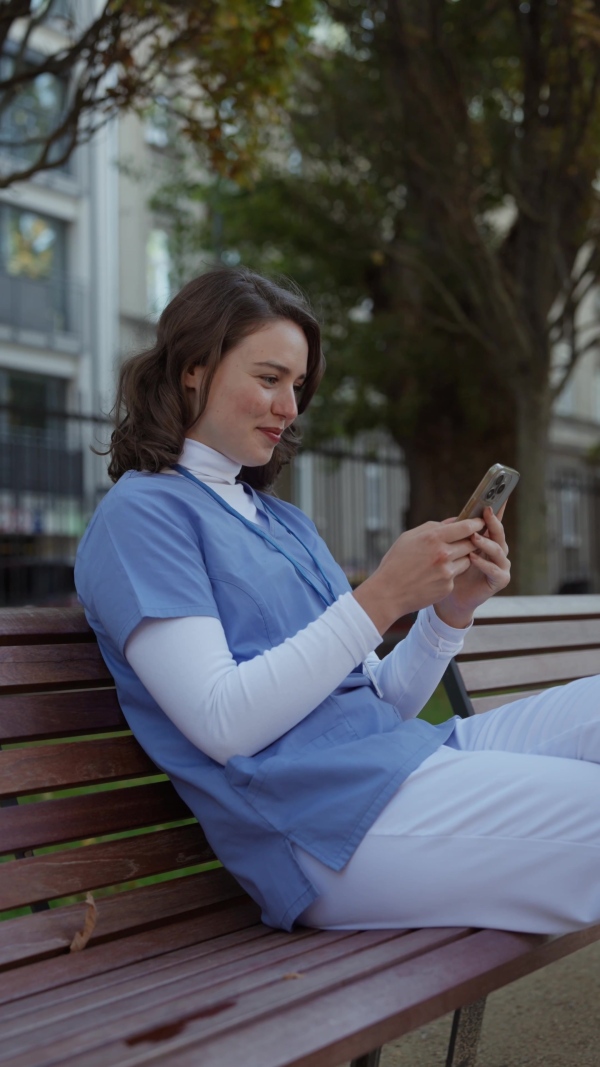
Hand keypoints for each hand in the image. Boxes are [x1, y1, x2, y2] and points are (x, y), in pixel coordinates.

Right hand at [353, 516, 484, 633]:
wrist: (388, 593)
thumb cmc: (395, 562)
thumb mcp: (409, 537)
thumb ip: (432, 527)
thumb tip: (453, 522)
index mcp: (433, 538)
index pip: (465, 527)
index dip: (476, 523)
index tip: (479, 522)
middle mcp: (443, 554)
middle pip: (471, 543)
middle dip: (471, 540)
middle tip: (469, 539)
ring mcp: (447, 572)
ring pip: (467, 559)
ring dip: (461, 557)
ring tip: (445, 559)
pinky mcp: (448, 586)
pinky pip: (456, 575)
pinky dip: (450, 573)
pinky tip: (435, 575)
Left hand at [435, 505, 510, 626]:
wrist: (450, 597)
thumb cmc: (450, 570)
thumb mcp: (451, 548)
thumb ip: (455, 535)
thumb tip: (454, 518)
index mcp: (487, 540)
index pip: (493, 521)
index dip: (497, 508)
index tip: (498, 493)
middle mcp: (497, 550)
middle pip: (498, 532)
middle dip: (493, 521)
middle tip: (486, 512)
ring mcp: (501, 564)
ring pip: (498, 549)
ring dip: (486, 542)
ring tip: (474, 537)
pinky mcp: (500, 579)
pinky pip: (495, 570)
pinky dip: (484, 563)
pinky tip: (472, 558)